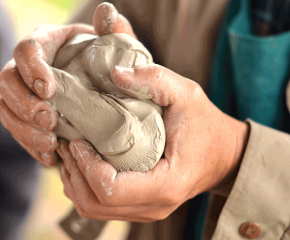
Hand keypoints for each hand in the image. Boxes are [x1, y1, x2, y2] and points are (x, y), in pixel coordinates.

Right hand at [0, 3, 135, 165]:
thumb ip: (114, 31)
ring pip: (5, 109)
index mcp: (46, 43)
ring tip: (50, 143)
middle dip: (24, 103)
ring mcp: (23, 94)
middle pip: (6, 81)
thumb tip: (107, 11)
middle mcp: (27, 68)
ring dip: (23, 129)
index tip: (49, 88)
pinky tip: (51, 157)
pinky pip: (17, 132)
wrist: (104, 89)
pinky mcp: (26, 118)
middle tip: (49, 120)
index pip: (25, 49)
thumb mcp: (116, 48)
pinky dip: (31, 146)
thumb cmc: (108, 64)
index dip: (31, 68)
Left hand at [56, 64, 248, 221]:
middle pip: (95, 205)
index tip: (76, 139)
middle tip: (66, 142)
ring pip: (93, 210)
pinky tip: (81, 163)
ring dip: (74, 182)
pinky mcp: (141, 207)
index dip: (85, 166)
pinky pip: (101, 208)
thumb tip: (114, 73)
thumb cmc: (206, 126)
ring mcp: (147, 211)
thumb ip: (154, 79)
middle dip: (73, 174)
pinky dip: (84, 187)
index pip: (111, 190)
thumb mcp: (187, 94)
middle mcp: (155, 206)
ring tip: (69, 151)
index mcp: (167, 184)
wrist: (224, 155)